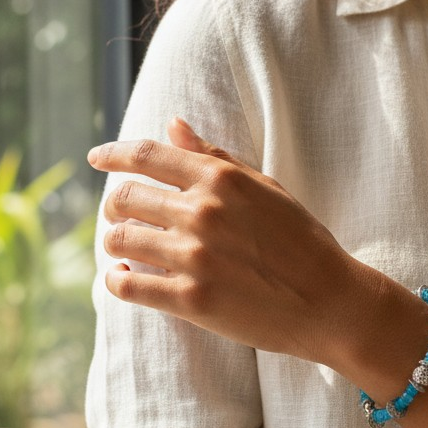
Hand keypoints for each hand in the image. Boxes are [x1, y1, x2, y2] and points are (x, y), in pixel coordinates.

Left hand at [89, 117, 372, 364]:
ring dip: (115, 243)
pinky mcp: (191, 300)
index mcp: (220, 179)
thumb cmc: (301, 242)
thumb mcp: (265, 187)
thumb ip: (215, 156)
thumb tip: (172, 125)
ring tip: (126, 250)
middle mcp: (202, 213)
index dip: (113, 153)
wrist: (330, 302)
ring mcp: (194, 258)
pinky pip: (128, 287)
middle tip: (121, 217)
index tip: (96, 157)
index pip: (146, 155)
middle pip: (125, 197)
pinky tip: (123, 279)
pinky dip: (117, 282)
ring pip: (119, 240)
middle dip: (115, 205)